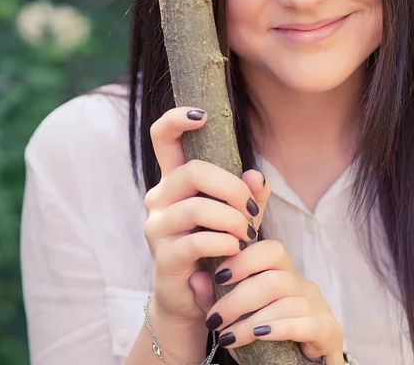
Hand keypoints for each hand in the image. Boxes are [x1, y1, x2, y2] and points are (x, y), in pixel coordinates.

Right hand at [143, 106, 268, 327]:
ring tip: (245, 233)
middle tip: (250, 208)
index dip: (176, 119)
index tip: (202, 115)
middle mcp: (159, 197)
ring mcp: (157, 227)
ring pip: (195, 207)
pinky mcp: (163, 257)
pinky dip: (224, 242)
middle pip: (191, 171)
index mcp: (175, 180)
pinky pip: (197, 241)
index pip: (162, 138)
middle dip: (230, 186)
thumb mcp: (238, 215)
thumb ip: (248, 194)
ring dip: (231, 219)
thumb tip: (257, 176)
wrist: (195, 299)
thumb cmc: (217, 247)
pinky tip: (235, 249)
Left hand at [200, 238, 344, 364]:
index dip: (245, 258)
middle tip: (214, 319)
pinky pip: (305, 323)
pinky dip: (277, 328)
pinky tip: (257, 336)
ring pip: (285, 302)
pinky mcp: (329, 331)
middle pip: (273, 278)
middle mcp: (304, 285)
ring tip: (227, 337)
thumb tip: (195, 278)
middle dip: (238, 299)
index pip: (271, 249)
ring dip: (250, 321)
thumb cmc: (262, 337)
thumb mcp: (235, 316)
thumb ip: (214, 298)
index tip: (219, 276)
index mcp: (285, 273)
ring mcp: (319, 307)